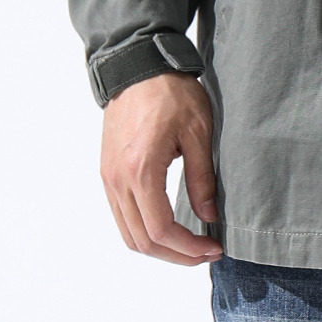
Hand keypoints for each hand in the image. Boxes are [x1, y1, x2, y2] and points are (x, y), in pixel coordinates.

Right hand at [100, 72, 222, 265]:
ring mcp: (109, 178)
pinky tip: (171, 230)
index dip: (189, 249)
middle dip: (178, 256)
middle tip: (207, 252)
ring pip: (130, 236)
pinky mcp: (108, 174)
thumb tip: (208, 217)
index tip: (214, 247)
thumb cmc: (169, 92)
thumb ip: (202, 179)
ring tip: (191, 246)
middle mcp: (118, 179)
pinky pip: (123, 219)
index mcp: (140, 170)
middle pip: (144, 242)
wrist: (136, 66)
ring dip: (161, 250)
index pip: (161, 230)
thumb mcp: (198, 133)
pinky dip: (146, 234)